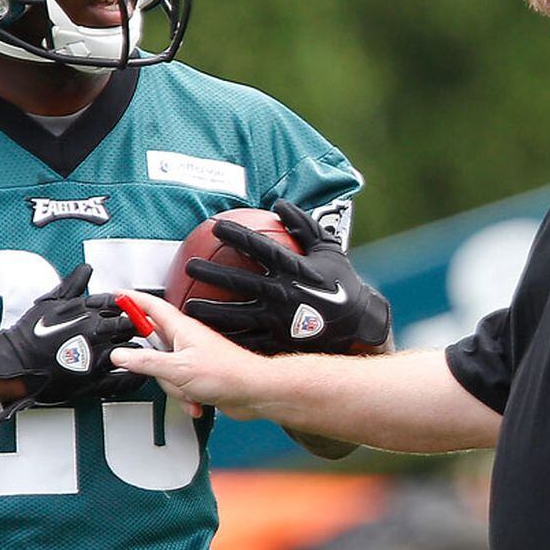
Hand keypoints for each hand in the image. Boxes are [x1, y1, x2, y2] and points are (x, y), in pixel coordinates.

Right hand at [0, 263, 144, 419]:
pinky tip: (136, 375)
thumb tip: (84, 270)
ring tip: (137, 351)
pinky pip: (123, 381)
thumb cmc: (29, 334)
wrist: (15, 363)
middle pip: (129, 326)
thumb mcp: (50, 302)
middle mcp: (95, 333)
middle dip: (134, 328)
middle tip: (138, 330)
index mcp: (88, 312)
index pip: (118, 304)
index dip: (126, 307)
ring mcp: (96, 358)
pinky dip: (133, 378)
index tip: (130, 310)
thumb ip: (72, 285)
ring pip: (131, 351)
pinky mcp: (94, 381)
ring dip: (136, 350)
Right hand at [108, 291, 264, 419]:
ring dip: (174, 387)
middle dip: (155, 366)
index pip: (150, 307)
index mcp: (181, 329)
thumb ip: (145, 361)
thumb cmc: (227, 374)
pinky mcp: (197, 376)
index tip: (117, 295)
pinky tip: (196, 401)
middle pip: (153, 346)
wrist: (253, 392)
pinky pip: (179, 386)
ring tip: (188, 389)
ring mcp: (192, 359)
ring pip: (164, 371)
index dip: (132, 300)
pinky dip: (185, 397)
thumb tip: (121, 355)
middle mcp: (186, 340)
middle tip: (162, 372)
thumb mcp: (177, 369)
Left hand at [183, 199, 389, 353]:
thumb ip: (304, 226)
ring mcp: (278, 321)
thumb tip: (280, 206)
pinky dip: (227, 338)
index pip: (259, 248)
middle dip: (211, 274)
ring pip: (236, 317)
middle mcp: (282, 294)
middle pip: (238, 283)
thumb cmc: (343, 284)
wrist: (361, 326)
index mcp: (294, 269)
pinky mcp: (278, 342)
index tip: (216, 226)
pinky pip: (248, 340)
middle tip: (189, 267)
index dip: (236, 235)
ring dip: (210, 312)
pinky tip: (207, 337)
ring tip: (189, 308)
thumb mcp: (329, 250)